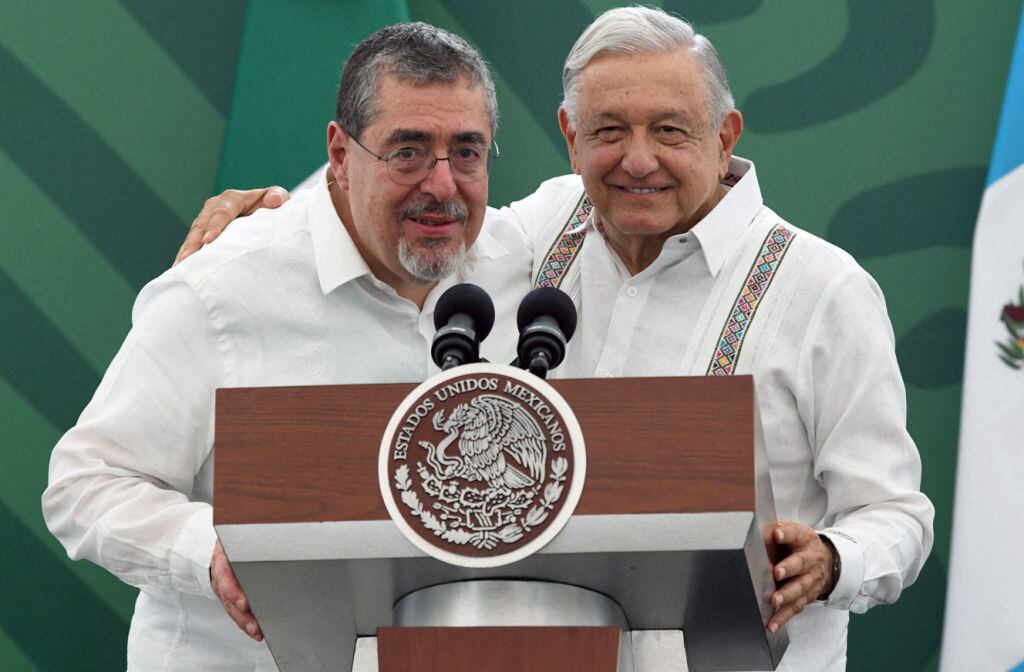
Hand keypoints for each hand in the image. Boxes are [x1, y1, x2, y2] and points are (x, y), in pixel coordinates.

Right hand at [174, 186, 289, 264]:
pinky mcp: (203, 232)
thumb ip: (277, 196)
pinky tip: (180, 269)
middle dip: (194, 242)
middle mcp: (214, 207)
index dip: (215, 226)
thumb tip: (276, 200)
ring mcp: (206, 219)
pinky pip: (192, 243)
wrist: (266, 211)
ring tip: (180, 267)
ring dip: (186, 251)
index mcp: (232, 198)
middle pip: (202, 225)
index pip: (222, 213)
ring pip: (193, 235)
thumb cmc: (273, 205)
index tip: (209, 240)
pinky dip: (185, 255)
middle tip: (188, 259)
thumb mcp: (278, 197)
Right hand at [210, 540, 262, 640]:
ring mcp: (224, 588)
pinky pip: (236, 611)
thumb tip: (275, 530)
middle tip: (255, 626)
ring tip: (258, 632)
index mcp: (221, 560)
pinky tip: (256, 630)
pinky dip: (245, 622)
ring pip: (232, 609)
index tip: (244, 603)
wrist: (219, 544)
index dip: (234, 592)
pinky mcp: (230, 596)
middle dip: (242, 615)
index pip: (225, 578)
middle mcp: (221, 577)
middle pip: (229, 599)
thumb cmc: (232, 540)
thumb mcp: (235, 534)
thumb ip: (251, 534)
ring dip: (245, 622)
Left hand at [766, 521, 834, 632]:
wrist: (828, 561)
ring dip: (787, 595)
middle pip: (801, 563)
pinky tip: (772, 624)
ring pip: (800, 588)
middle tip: (776, 572)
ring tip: (774, 600)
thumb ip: (776, 530)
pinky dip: (783, 617)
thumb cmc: (800, 544)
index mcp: (804, 539)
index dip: (786, 534)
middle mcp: (811, 559)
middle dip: (789, 568)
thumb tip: (755, 530)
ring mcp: (811, 579)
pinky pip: (795, 607)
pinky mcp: (808, 596)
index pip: (796, 533)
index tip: (776, 534)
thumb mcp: (793, 531)